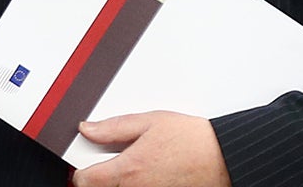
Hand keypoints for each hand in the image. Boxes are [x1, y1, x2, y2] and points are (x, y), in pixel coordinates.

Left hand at [72, 112, 230, 186]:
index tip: (83, 164)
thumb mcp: (148, 122)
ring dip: (119, 184)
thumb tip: (87, 129)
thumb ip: (112, 128)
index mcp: (129, 169)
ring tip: (133, 168)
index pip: (86, 181)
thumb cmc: (191, 139)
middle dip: (100, 179)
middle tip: (108, 164)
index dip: (80, 171)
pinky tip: (146, 176)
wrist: (222, 157)